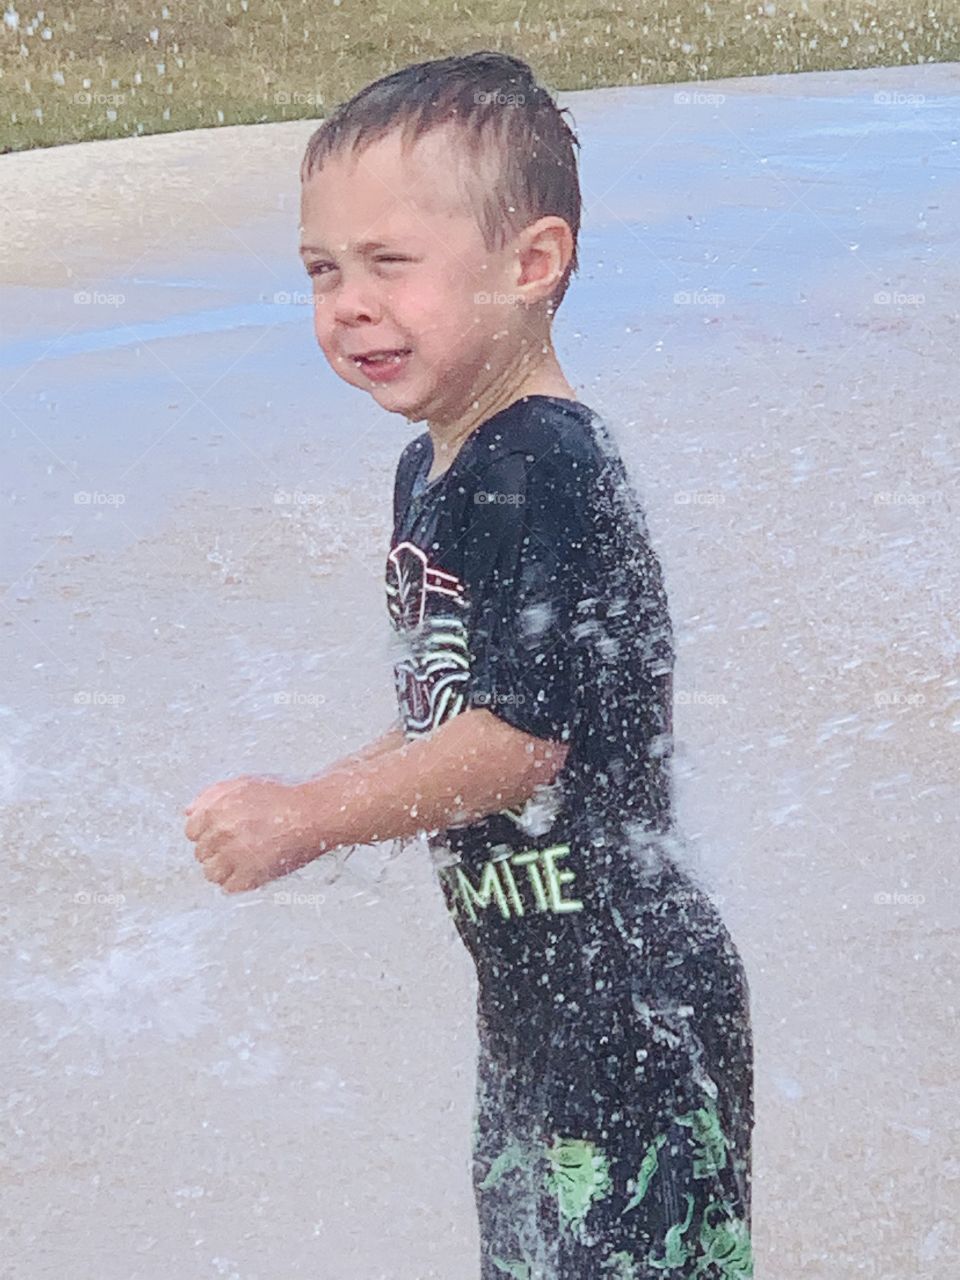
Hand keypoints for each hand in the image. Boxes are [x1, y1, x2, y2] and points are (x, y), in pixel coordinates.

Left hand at [185, 776, 324, 892]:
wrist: (315, 812)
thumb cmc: (284, 796)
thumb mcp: (244, 784)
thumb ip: (211, 796)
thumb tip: (188, 811)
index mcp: (216, 809)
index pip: (191, 831)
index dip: (207, 833)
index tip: (222, 833)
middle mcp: (221, 832)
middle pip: (201, 853)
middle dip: (216, 849)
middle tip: (239, 844)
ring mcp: (235, 855)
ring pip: (211, 873)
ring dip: (224, 868)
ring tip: (244, 859)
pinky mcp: (251, 875)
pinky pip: (229, 887)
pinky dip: (238, 881)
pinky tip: (251, 870)